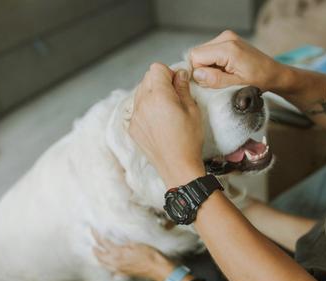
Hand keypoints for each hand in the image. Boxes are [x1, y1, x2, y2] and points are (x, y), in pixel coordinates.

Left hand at [91, 229, 175, 280]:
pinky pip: (110, 270)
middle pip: (99, 256)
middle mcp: (115, 262)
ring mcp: (118, 269)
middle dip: (95, 249)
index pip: (103, 243)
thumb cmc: (148, 254)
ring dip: (98, 258)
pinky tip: (108, 263)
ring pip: (103, 264)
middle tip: (93, 243)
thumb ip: (124, 244)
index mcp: (118, 253)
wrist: (156, 267)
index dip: (97, 236)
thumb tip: (117, 243)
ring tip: (97, 252)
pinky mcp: (123, 273)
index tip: (93, 230)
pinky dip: (106, 265)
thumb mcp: (135, 244)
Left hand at [129, 63, 205, 187]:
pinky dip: (146, 109)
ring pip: (140, 92)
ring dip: (152, 94)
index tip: (177, 84)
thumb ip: (183, 88)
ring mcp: (135, 116)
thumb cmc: (189, 140)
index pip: (156, 68)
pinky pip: (137, 108)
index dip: (169, 73)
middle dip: (160, 82)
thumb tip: (180, 74)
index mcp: (159, 96)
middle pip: (146, 78)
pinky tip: (159, 122)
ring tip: (166, 110)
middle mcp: (142, 103)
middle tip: (174, 96)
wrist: (177, 167)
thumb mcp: (193, 110)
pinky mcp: (132, 127)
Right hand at [190, 30, 286, 90]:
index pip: (196, 56)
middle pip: (198, 53)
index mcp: (228, 48)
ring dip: (210, 67)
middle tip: (221, 79)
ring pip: (203, 53)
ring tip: (226, 74)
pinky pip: (211, 52)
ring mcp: (227, 37)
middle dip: (204, 69)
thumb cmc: (261, 79)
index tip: (210, 82)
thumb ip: (215, 79)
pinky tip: (227, 69)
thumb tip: (197, 74)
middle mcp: (226, 38)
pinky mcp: (228, 40)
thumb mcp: (237, 84)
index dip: (199, 72)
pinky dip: (214, 63)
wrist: (274, 73)